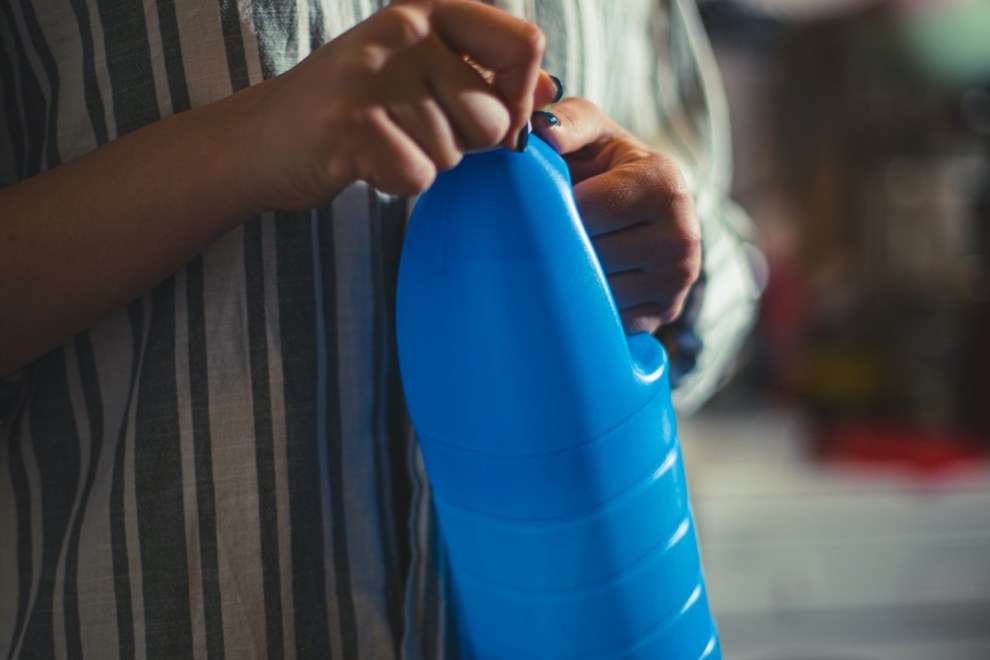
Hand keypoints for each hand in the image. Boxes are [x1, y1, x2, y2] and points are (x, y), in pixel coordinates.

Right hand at [233, 0, 557, 209]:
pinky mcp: (352, 125)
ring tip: (382, 140)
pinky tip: (366, 162)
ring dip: (425, 162)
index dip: (519, 97)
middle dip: (463, 145)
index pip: (523, 43)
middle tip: (412, 130)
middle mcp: (403, 30)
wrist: (260, 139)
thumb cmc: (353, 109)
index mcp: (426, 9)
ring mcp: (374, 75)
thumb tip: (547, 90)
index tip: (493, 117)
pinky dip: (396, 183)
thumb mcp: (420, 75)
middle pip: (493, 118)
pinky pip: (418, 177)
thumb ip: (486, 77)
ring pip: (454, 154)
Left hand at [533, 98, 700, 334]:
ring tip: (576, 251)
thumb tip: (538, 134)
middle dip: (565, 243)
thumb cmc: (609, 166)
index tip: (552, 202)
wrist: (650, 209)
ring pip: (597, 291)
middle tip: (560, 229)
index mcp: (665, 182)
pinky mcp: (664, 314)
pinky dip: (591, 304)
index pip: (587, 210)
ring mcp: (677, 281)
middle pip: (591, 253)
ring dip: (575, 276)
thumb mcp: (594, 132)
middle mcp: (682, 235)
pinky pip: (607, 318)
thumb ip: (565, 122)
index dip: (558, 208)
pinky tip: (591, 279)